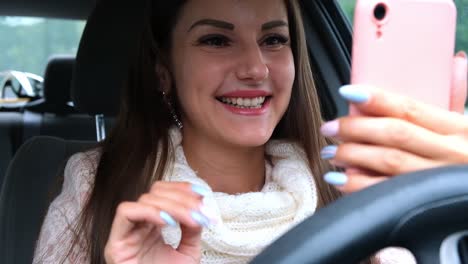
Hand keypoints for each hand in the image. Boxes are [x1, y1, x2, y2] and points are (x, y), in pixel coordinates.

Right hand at [104, 182, 214, 263]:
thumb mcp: (188, 252)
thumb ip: (192, 230)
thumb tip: (199, 208)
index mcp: (151, 226)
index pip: (162, 194)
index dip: (181, 189)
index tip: (201, 195)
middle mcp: (137, 226)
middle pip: (154, 193)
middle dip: (181, 198)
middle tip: (200, 211)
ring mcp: (125, 234)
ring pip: (144, 200)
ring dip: (172, 205)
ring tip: (191, 219)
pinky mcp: (115, 243)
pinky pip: (126, 213)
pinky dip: (150, 212)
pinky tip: (168, 222)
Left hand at [320, 51, 467, 192]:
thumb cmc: (465, 155)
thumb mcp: (466, 130)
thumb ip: (456, 98)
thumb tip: (456, 62)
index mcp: (459, 129)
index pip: (411, 109)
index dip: (377, 99)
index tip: (348, 92)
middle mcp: (450, 153)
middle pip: (395, 134)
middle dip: (356, 128)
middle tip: (330, 127)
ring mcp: (436, 180)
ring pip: (389, 162)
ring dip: (353, 155)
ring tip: (330, 152)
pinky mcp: (423, 202)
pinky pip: (386, 192)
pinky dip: (358, 186)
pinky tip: (340, 180)